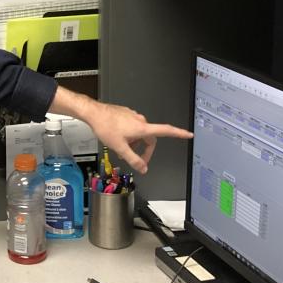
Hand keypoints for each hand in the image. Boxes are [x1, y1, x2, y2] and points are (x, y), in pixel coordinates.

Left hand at [49, 86, 192, 173]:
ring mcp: (133, 117)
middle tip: (136, 160)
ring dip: (134, 144)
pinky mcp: (126, 115)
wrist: (94, 113)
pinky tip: (118, 140)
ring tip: (121, 149)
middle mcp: (140, 120)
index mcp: (142, 128)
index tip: (188, 134)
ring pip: (139, 134)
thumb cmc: (106, 127)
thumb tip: (143, 168)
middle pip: (150, 138)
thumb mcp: (120, 148)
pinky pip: (132, 128)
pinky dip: (128, 136)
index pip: (166, 130)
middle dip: (144, 150)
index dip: (179, 133)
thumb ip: (133, 160)